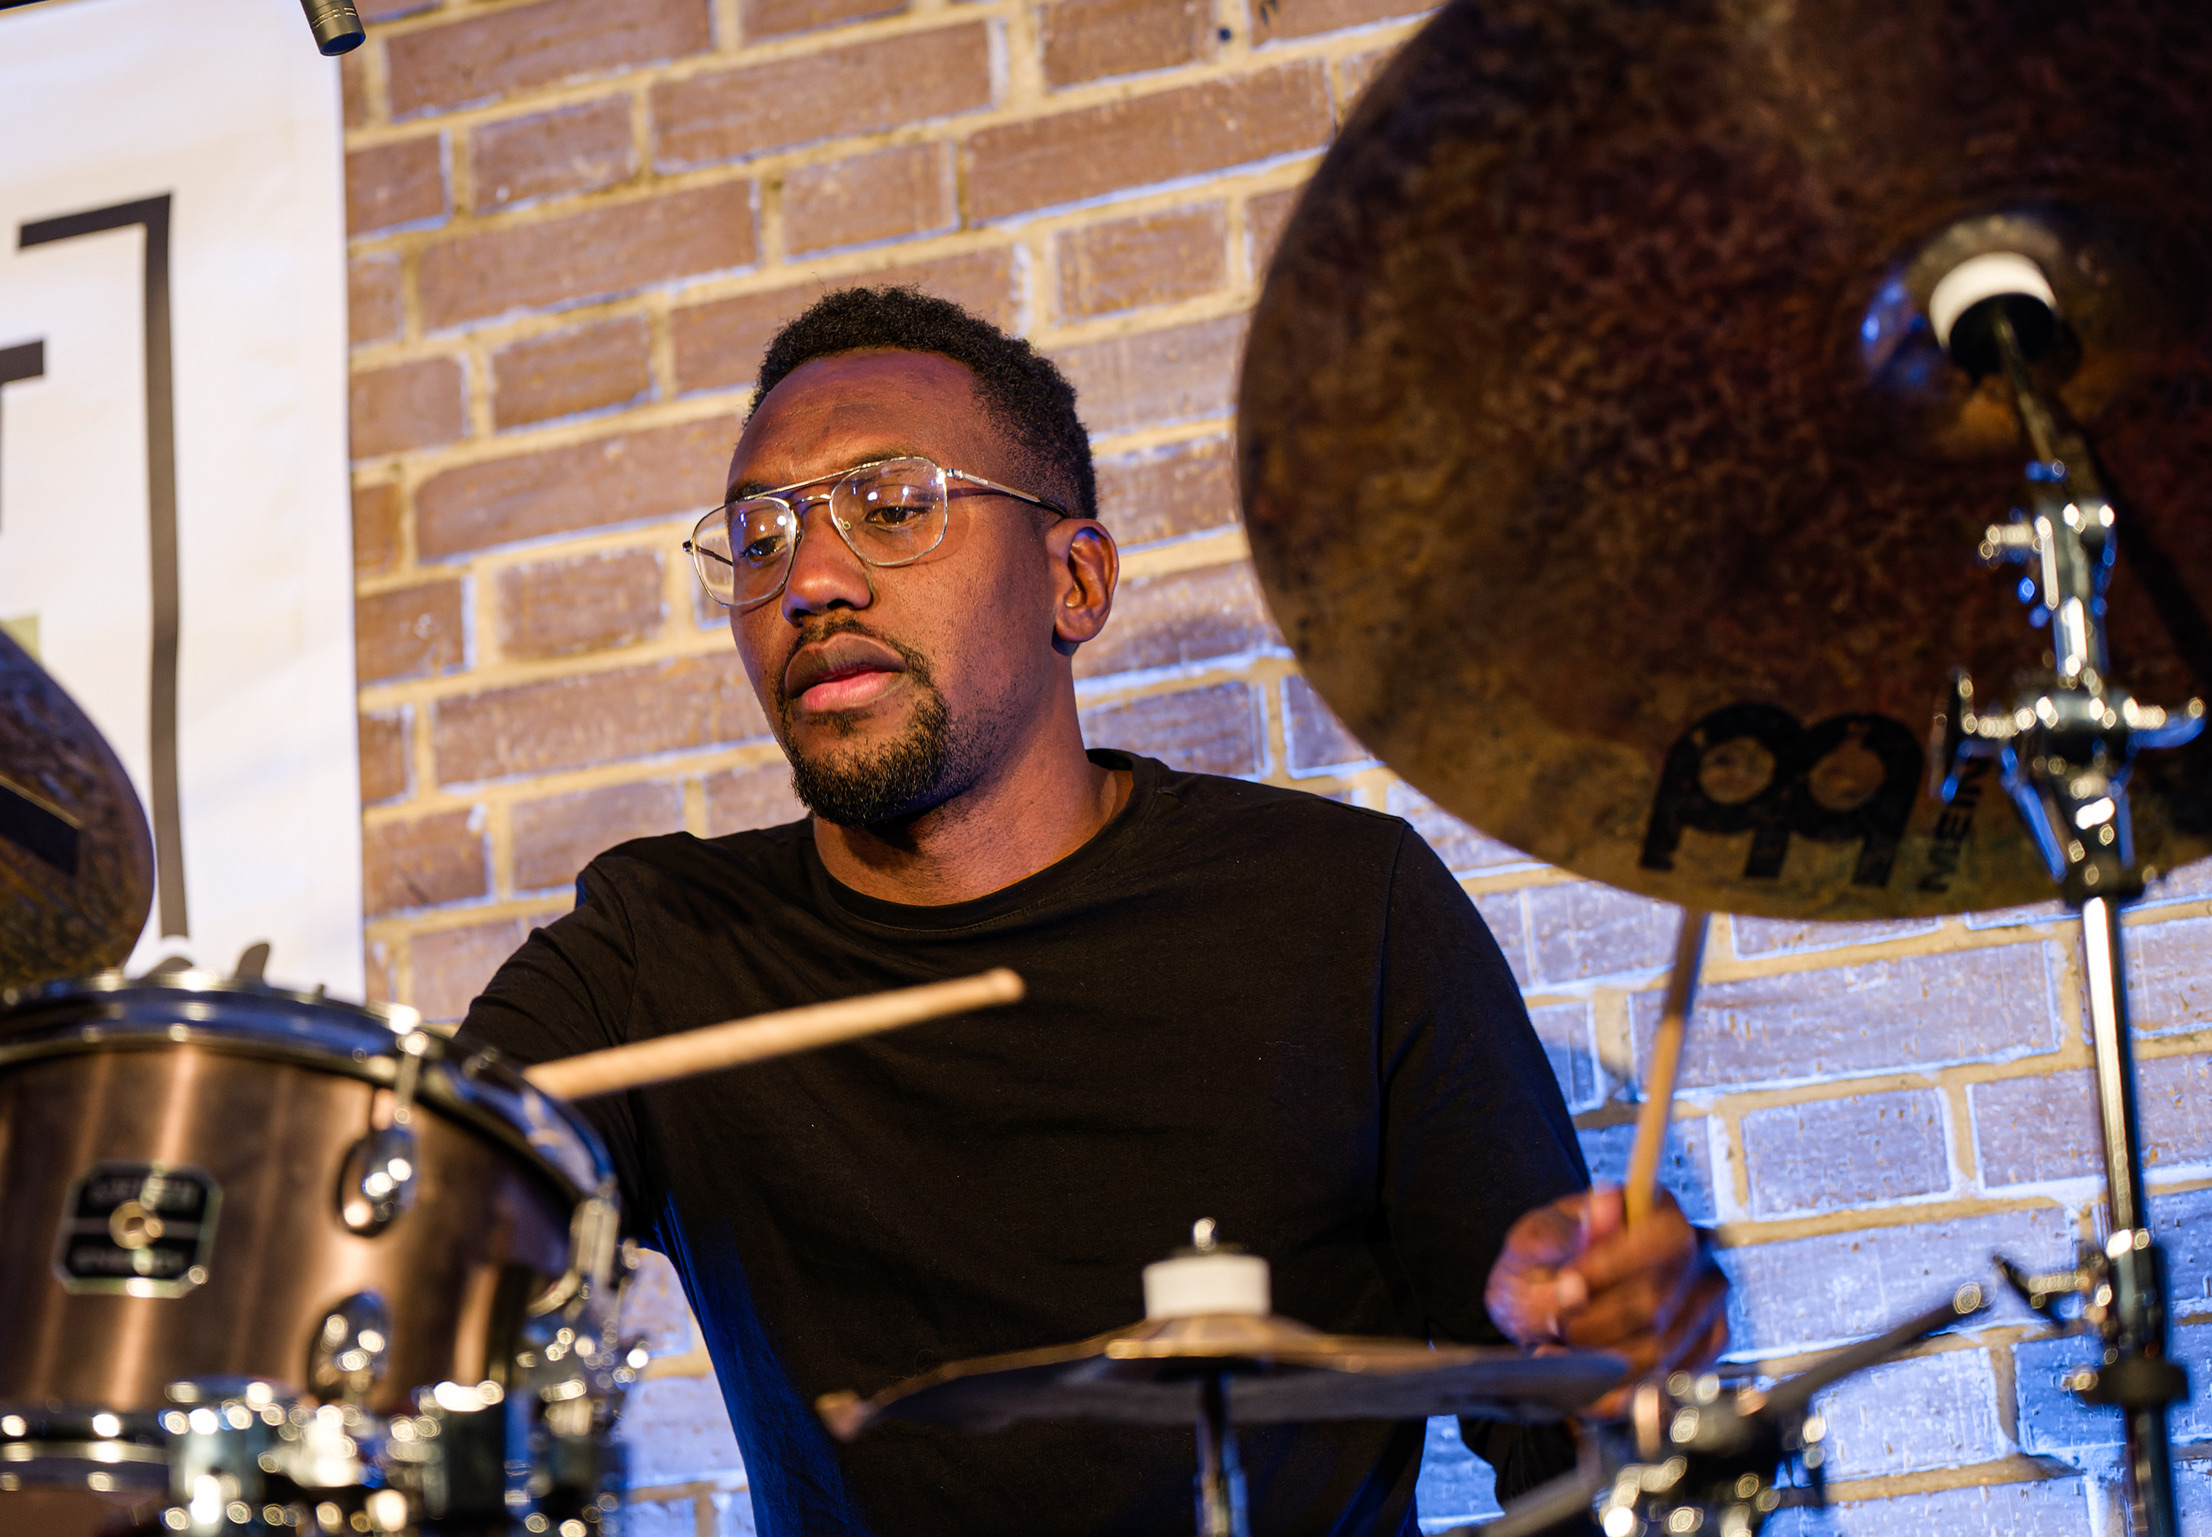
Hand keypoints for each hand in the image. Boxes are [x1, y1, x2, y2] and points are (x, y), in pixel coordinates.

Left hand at [1483, 1185, 1729, 1418]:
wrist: (1547, 1299)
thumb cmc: (1544, 1263)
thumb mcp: (1534, 1240)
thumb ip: (1565, 1231)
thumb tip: (1603, 1204)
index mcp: (1658, 1209)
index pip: (1666, 1239)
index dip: (1613, 1268)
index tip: (1566, 1285)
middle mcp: (1697, 1252)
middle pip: (1658, 1302)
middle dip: (1596, 1323)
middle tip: (1554, 1324)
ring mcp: (1706, 1302)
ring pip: (1660, 1349)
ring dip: (1600, 1360)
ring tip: (1556, 1352)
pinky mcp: (1705, 1345)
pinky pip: (1666, 1380)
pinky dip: (1618, 1389)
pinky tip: (1582, 1378)